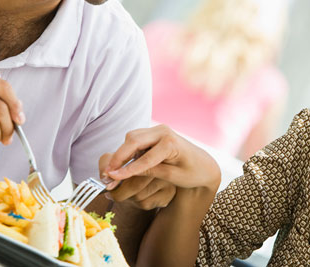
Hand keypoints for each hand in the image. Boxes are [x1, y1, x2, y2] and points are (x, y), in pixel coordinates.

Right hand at [102, 125, 220, 202]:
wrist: (203, 164)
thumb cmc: (192, 173)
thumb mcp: (173, 177)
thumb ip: (152, 172)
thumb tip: (127, 173)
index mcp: (171, 142)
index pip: (145, 158)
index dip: (128, 170)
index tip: (113, 178)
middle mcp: (163, 131)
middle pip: (133, 140)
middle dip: (118, 157)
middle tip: (107, 174)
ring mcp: (157, 130)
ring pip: (131, 138)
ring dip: (120, 153)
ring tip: (111, 173)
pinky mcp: (153, 134)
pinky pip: (135, 140)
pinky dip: (126, 151)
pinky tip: (120, 167)